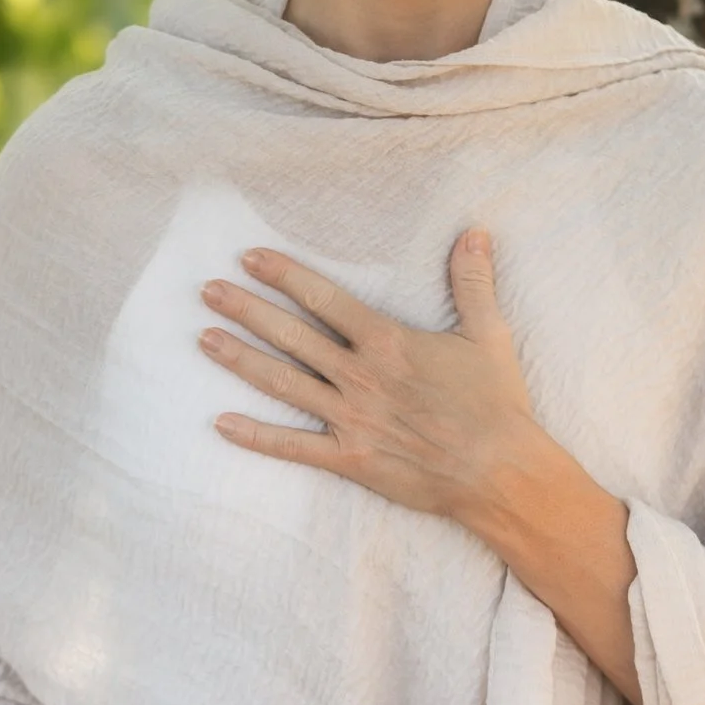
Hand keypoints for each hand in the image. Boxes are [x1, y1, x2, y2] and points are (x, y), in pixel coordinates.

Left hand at [199, 229, 541, 534]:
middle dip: (246, 310)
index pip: (324, 298)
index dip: (284, 275)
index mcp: (388, 342)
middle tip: (208, 290)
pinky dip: (257, 436)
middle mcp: (361, 377)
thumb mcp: (488, 336)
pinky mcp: (351, 459)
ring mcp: (352, 419)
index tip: (249, 258)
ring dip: (241, 359)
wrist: (500, 472)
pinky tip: (222, 423)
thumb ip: (474, 283)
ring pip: (284, 383)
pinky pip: (294, 446)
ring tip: (204, 339)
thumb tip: (474, 232)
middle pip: (292, 335)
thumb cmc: (496, 405)